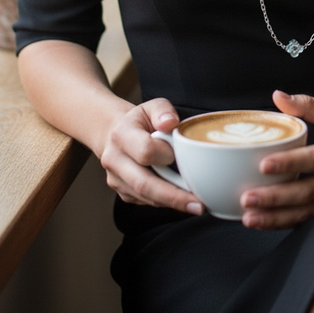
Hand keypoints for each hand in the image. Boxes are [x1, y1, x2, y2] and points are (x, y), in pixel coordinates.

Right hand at [100, 97, 204, 215]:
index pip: (145, 151)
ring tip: (197, 204)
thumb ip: (163, 111)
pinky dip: (166, 203)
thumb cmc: (140, 121)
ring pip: (147, 197)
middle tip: (199, 205)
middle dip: (174, 197)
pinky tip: (181, 200)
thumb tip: (171, 123)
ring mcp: (116, 180)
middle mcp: (114, 160)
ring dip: (172, 203)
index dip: (166, 155)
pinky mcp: (123, 193)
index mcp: (121, 135)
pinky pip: (147, 202)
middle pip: (144, 184)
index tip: (181, 154)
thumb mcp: (152, 107)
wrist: (115, 135)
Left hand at [239, 90, 313, 229]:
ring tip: (249, 218)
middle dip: (274, 198)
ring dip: (275, 218)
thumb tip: (278, 96)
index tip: (264, 164)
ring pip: (305, 213)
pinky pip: (307, 220)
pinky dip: (284, 224)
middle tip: (247, 198)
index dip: (289, 163)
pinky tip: (263, 223)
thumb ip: (307, 105)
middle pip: (305, 193)